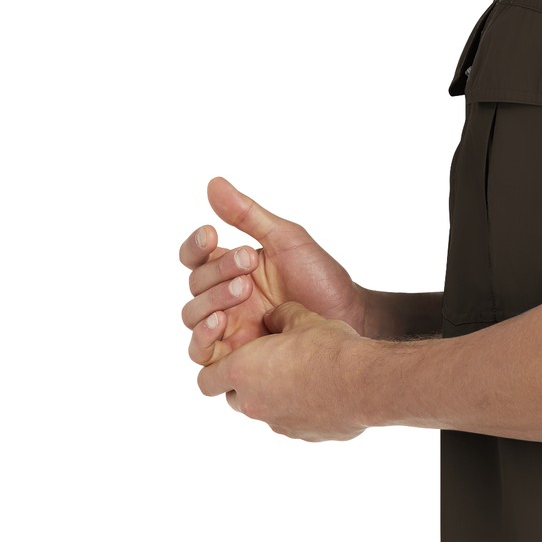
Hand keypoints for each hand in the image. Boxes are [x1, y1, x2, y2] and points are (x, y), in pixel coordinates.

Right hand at [180, 175, 365, 366]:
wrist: (348, 315)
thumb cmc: (320, 277)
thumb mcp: (285, 239)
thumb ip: (248, 215)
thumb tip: (213, 183)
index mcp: (231, 269)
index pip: (195, 257)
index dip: (196, 245)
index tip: (212, 233)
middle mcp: (224, 299)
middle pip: (195, 285)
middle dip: (218, 270)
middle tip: (250, 263)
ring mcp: (228, 329)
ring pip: (193, 317)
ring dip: (211, 300)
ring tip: (241, 290)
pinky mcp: (235, 358)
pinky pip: (202, 353)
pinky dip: (203, 338)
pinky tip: (221, 323)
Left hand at [196, 300, 368, 441]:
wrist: (364, 383)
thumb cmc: (328, 348)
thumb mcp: (302, 318)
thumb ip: (280, 317)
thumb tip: (274, 318)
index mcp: (244, 372)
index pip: (206, 380)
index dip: (215, 369)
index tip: (230, 359)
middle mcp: (254, 403)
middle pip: (234, 398)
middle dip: (245, 383)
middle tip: (267, 364)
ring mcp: (279, 423)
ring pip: (264, 411)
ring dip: (273, 396)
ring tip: (301, 377)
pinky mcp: (304, 436)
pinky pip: (293, 422)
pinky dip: (299, 409)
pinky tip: (323, 393)